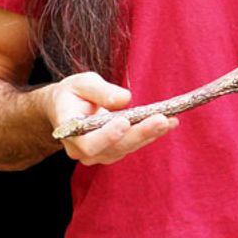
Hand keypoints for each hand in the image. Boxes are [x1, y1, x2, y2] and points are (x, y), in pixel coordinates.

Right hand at [43, 71, 177, 165]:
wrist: (67, 108)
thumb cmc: (73, 93)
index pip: (87, 143)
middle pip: (114, 148)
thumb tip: (124, 99)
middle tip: (161, 119)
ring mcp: (99, 154)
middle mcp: (82, 149)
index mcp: (69, 131)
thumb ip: (100, 90)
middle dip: (139, 133)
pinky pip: (134, 144)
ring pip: (127, 148)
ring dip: (150, 134)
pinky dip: (152, 133)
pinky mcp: (115, 151)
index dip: (106, 136)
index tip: (123, 121)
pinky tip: (170, 122)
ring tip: (170, 120)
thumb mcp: (82, 83)